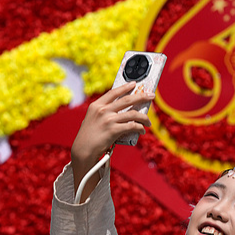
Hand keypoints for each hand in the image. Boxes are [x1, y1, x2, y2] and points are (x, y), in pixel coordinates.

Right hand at [70, 82, 153, 199]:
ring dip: (144, 118)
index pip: (113, 92)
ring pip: (133, 114)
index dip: (125, 87)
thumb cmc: (89, 137)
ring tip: (148, 122)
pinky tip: (142, 131)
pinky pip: (132, 126)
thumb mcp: (92, 119)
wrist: (83, 150)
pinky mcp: (114, 130)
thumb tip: (122, 111)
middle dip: (141, 96)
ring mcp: (108, 120)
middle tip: (151, 96)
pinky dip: (140, 128)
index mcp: (96, 105)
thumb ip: (103, 112)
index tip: (134, 84)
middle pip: (127, 100)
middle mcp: (102, 110)